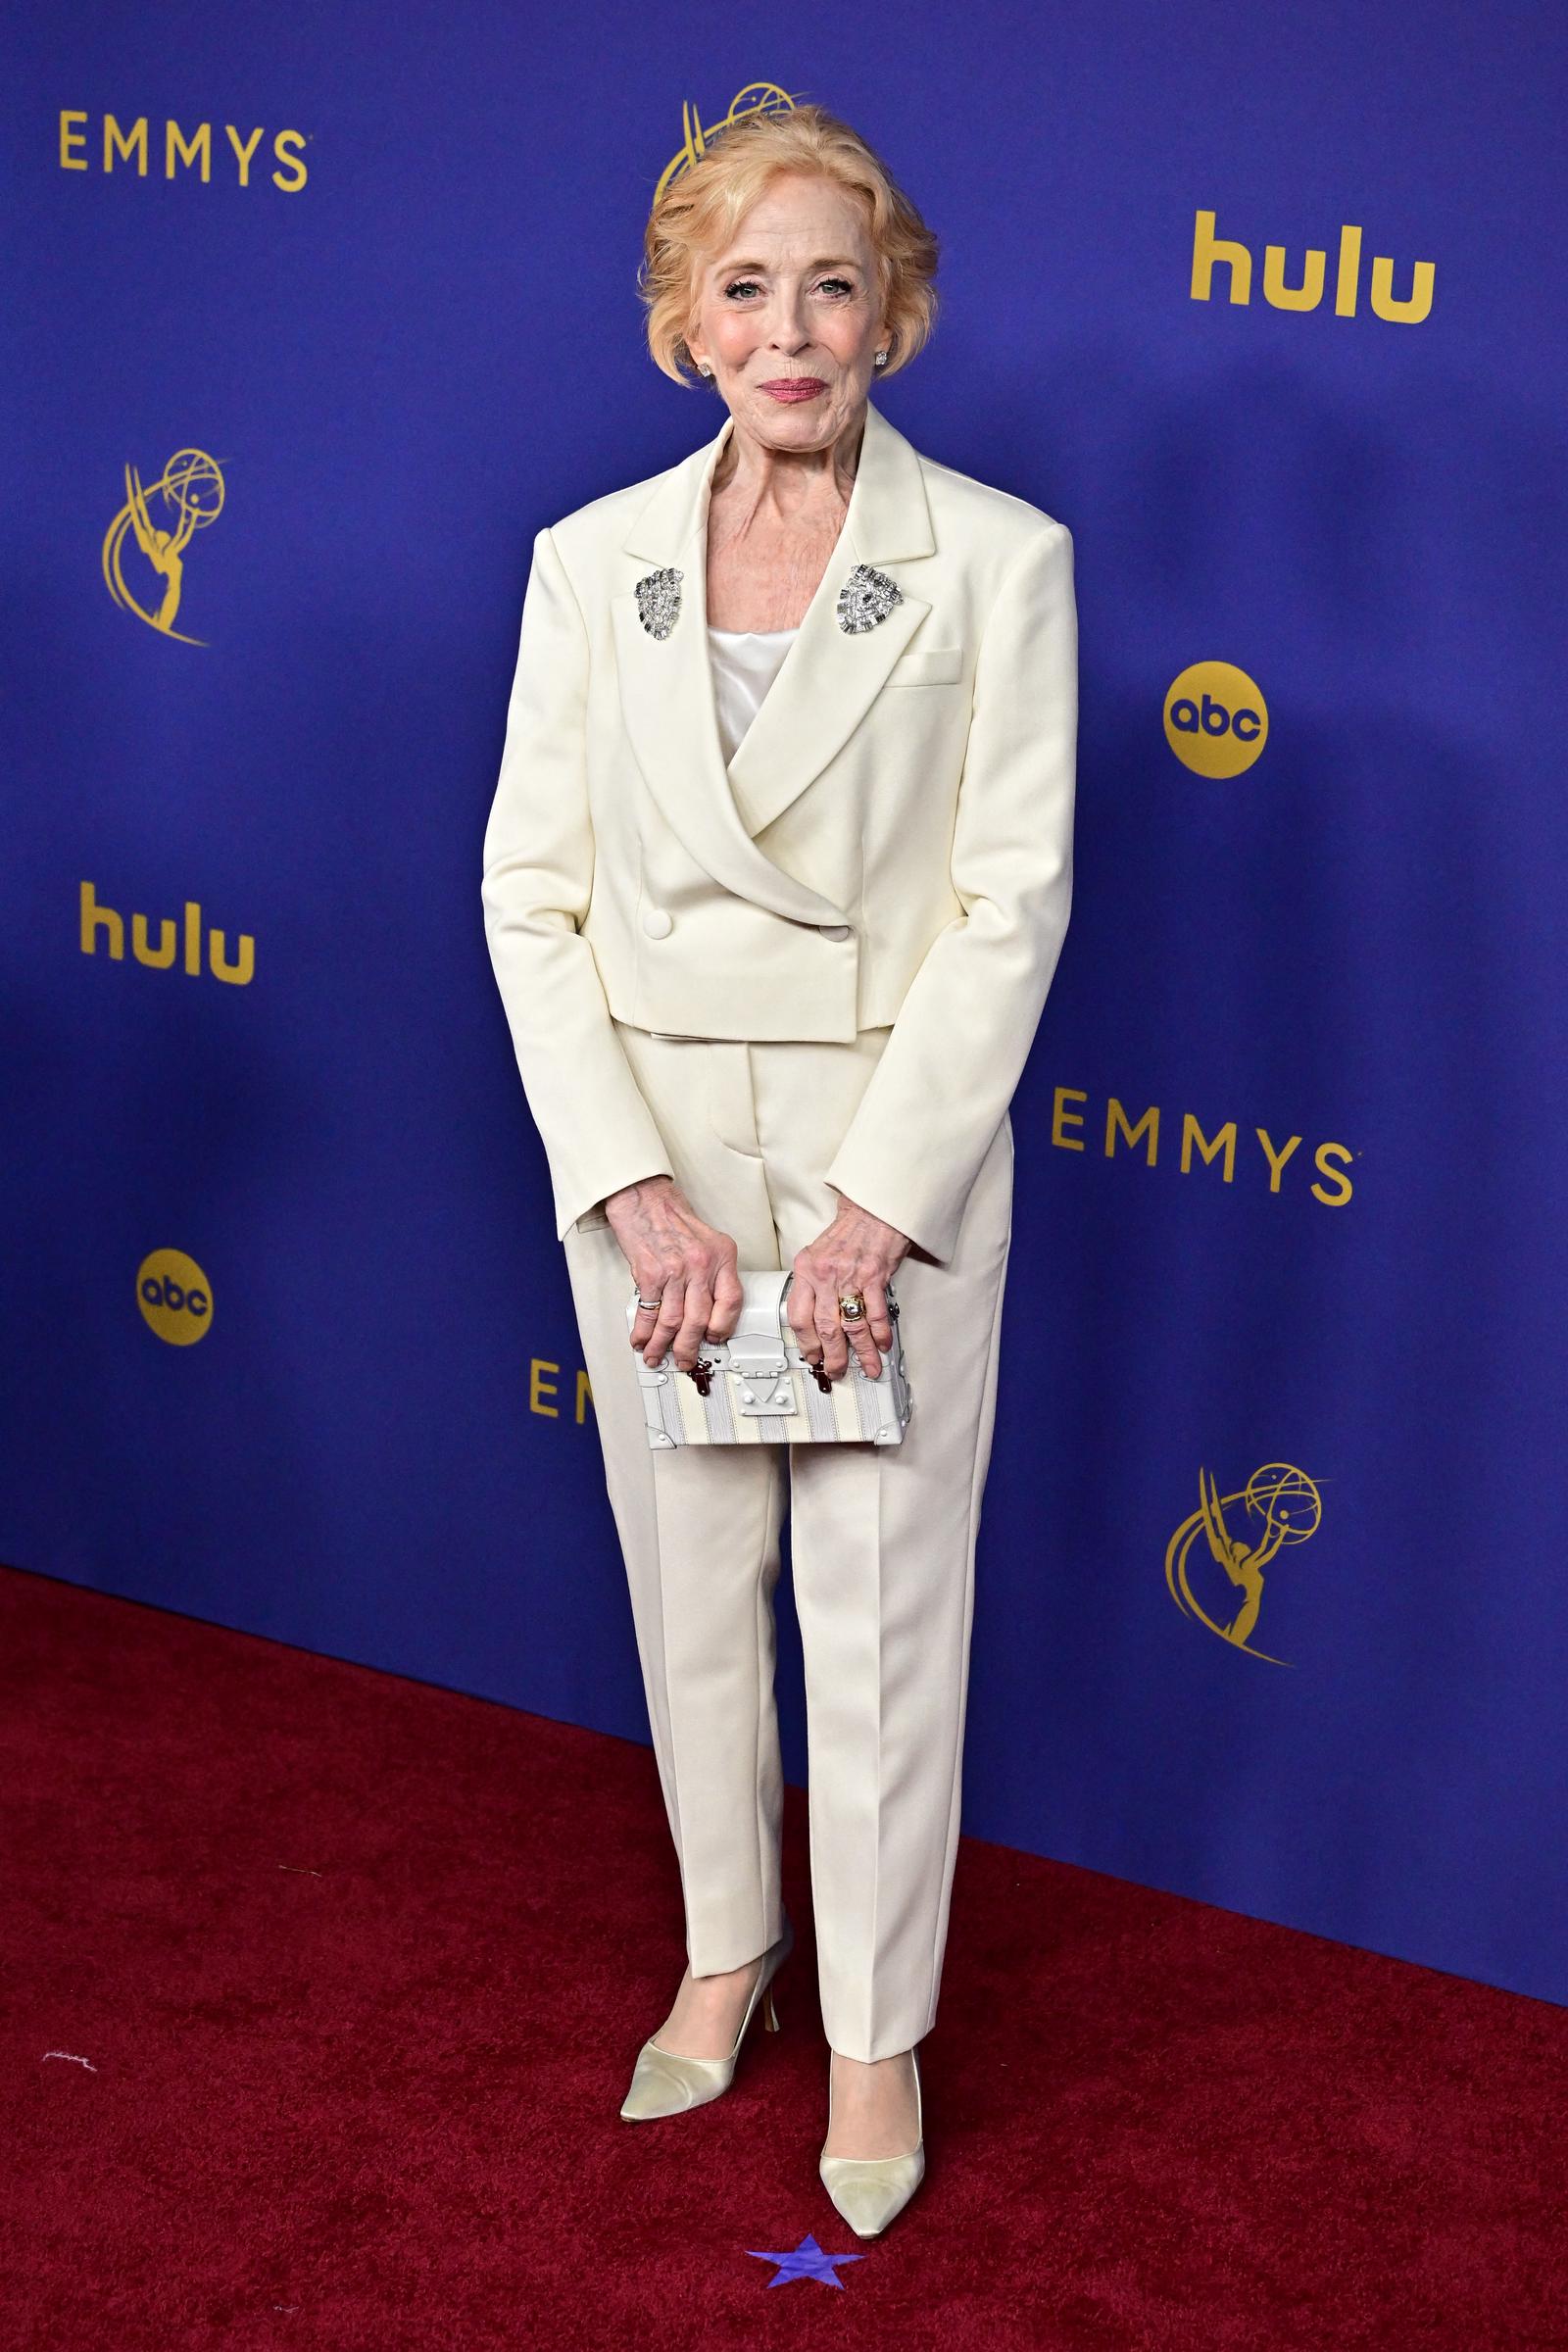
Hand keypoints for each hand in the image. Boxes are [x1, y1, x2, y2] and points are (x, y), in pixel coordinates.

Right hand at [605, 1175, 743, 1372]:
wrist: (643, 1198)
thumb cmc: (671, 1217)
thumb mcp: (706, 1240)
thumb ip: (710, 1272)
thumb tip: (706, 1309)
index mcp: (721, 1255)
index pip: (732, 1300)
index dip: (723, 1326)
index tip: (714, 1339)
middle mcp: (701, 1264)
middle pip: (699, 1319)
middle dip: (689, 1347)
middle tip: (685, 1360)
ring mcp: (675, 1270)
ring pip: (673, 1321)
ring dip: (663, 1344)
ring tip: (657, 1355)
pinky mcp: (649, 1274)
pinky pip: (649, 1311)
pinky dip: (644, 1331)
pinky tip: (641, 1339)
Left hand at [789, 1194, 909, 1381]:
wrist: (873, 1210)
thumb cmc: (849, 1231)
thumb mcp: (817, 1254)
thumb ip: (814, 1283)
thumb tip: (815, 1315)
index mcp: (807, 1270)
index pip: (799, 1316)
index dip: (805, 1342)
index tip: (812, 1356)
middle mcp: (825, 1275)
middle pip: (825, 1327)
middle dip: (832, 1356)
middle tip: (836, 1371)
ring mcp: (850, 1277)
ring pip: (851, 1325)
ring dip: (860, 1351)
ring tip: (866, 1367)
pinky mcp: (875, 1276)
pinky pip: (875, 1312)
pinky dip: (879, 1332)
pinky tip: (881, 1344)